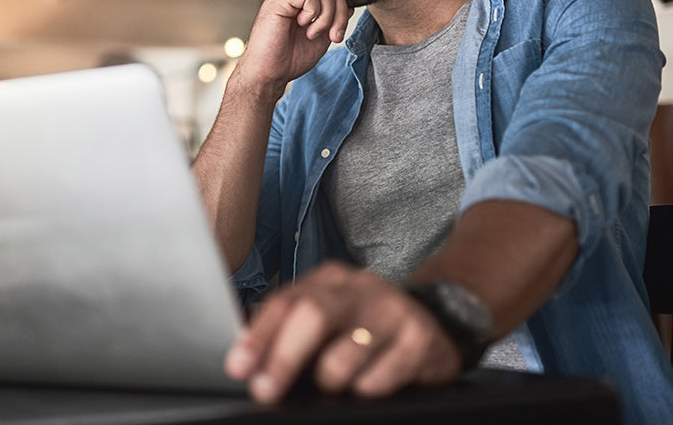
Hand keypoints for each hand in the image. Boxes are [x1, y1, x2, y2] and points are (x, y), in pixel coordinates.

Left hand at [224, 262, 461, 402]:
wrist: (433, 326)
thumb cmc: (365, 329)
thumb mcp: (328, 321)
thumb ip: (290, 332)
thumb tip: (248, 363)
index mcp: (328, 280)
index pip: (284, 302)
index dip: (258, 336)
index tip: (239, 367)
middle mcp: (359, 287)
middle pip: (312, 315)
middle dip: (283, 358)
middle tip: (266, 391)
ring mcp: (392, 309)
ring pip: (345, 353)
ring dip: (330, 380)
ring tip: (333, 385)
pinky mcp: (420, 338)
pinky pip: (380, 377)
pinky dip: (366, 390)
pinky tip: (370, 385)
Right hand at [234, 0, 373, 96]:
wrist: (270, 73)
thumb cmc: (290, 58)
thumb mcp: (322, 35)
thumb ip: (334, 18)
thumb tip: (351, 2)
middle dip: (341, 12)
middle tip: (335, 36)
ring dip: (328, 17)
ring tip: (314, 34)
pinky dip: (314, 14)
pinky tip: (304, 27)